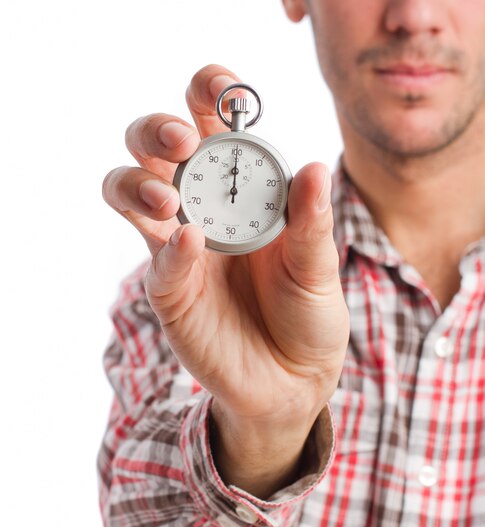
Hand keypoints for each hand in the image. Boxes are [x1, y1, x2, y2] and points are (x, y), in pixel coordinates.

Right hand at [102, 65, 348, 494]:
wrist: (293, 379)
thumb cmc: (307, 315)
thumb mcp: (318, 267)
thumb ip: (311, 223)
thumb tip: (312, 169)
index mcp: (243, 188)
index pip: (212, 123)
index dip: (209, 93)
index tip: (226, 91)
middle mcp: (203, 208)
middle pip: (153, 146)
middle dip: (157, 129)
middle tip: (183, 140)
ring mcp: (179, 248)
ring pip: (127, 191)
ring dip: (139, 181)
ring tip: (169, 196)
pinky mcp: (170, 290)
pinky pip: (156, 260)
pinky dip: (169, 247)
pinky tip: (190, 241)